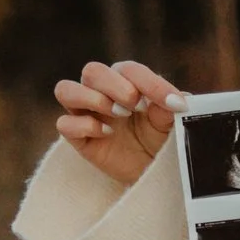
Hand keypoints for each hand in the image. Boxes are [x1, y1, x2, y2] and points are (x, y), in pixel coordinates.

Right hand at [52, 57, 184, 188]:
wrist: (152, 170)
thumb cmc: (160, 138)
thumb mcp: (171, 122)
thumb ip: (169, 107)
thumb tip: (173, 99)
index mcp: (125, 80)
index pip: (129, 69)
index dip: (151, 84)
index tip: (175, 104)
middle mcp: (100, 91)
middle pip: (92, 71)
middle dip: (115, 86)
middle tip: (136, 106)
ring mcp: (85, 113)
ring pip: (65, 90)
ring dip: (92, 98)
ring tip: (119, 114)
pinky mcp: (77, 137)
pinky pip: (64, 124)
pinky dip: (84, 126)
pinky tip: (107, 133)